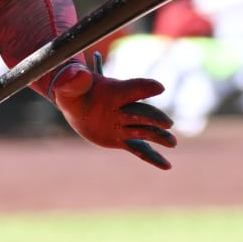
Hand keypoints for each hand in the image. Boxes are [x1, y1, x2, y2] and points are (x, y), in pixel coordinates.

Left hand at [49, 53, 175, 168]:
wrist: (78, 107)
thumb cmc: (74, 92)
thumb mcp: (70, 87)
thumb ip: (74, 81)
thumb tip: (81, 75)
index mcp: (115, 92)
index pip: (132, 88)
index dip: (144, 88)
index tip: (159, 88)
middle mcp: (124, 109)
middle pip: (143, 113)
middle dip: (154, 118)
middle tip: (167, 124)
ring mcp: (124, 126)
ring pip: (145, 132)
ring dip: (158, 137)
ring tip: (172, 143)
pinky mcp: (121, 140)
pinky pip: (139, 150)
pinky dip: (153, 158)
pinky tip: (167, 166)